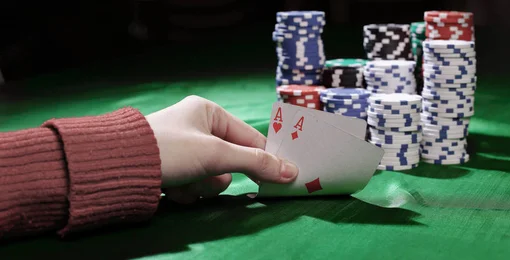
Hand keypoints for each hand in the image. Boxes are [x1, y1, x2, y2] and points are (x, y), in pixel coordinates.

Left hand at [145, 95, 297, 203]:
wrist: (119, 169)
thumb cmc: (171, 150)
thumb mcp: (217, 155)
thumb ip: (256, 163)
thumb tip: (291, 172)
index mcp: (208, 112)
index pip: (249, 136)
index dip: (263, 157)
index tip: (279, 176)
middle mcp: (196, 127)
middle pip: (230, 161)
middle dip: (216, 175)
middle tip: (208, 176)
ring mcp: (183, 149)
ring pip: (212, 177)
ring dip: (201, 185)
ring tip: (182, 181)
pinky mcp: (171, 169)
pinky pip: (194, 184)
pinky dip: (186, 190)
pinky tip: (170, 187)